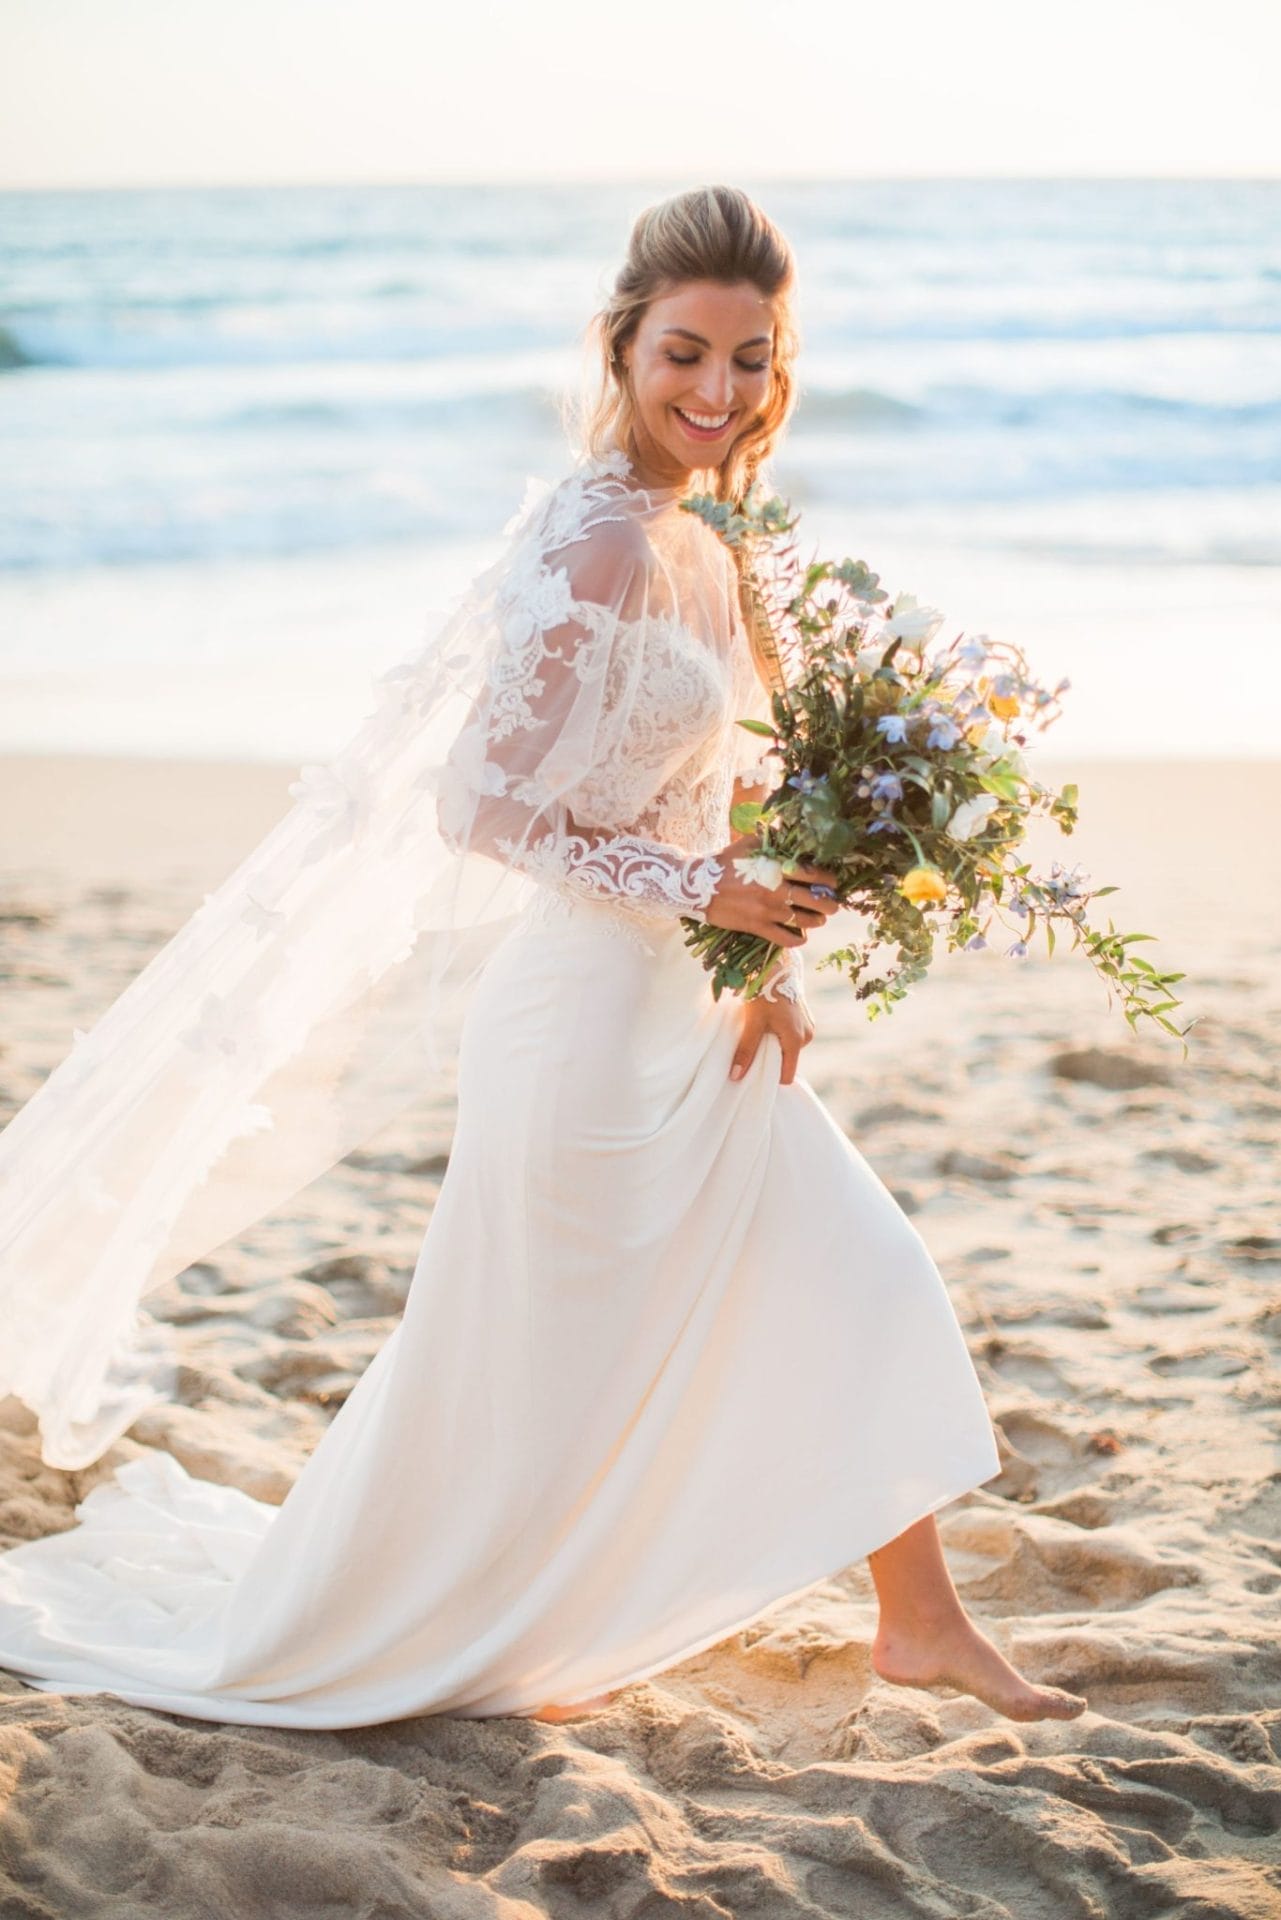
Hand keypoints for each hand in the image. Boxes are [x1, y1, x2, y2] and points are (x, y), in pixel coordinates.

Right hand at [704, 836, 839, 946]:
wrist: (699, 886)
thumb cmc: (726, 862)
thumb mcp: (750, 844)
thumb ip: (773, 839)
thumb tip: (793, 831)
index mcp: (776, 868)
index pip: (814, 875)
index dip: (829, 879)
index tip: (833, 882)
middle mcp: (776, 891)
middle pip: (816, 900)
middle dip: (830, 904)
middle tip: (833, 904)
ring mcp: (767, 911)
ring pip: (804, 921)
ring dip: (817, 920)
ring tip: (820, 918)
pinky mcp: (757, 927)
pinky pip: (785, 939)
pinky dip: (797, 939)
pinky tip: (801, 936)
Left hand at [729, 988, 814, 1086]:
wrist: (776, 965)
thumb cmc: (765, 992)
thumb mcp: (752, 1023)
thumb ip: (746, 1050)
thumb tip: (736, 1076)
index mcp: (797, 1040)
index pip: (787, 1075)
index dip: (770, 1076)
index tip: (753, 1071)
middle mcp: (807, 1036)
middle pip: (787, 1060)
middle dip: (770, 1058)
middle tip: (753, 1046)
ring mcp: (808, 1026)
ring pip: (788, 1047)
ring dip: (774, 1044)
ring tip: (759, 1030)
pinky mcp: (805, 1017)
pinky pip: (791, 1035)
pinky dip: (779, 1033)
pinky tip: (768, 1021)